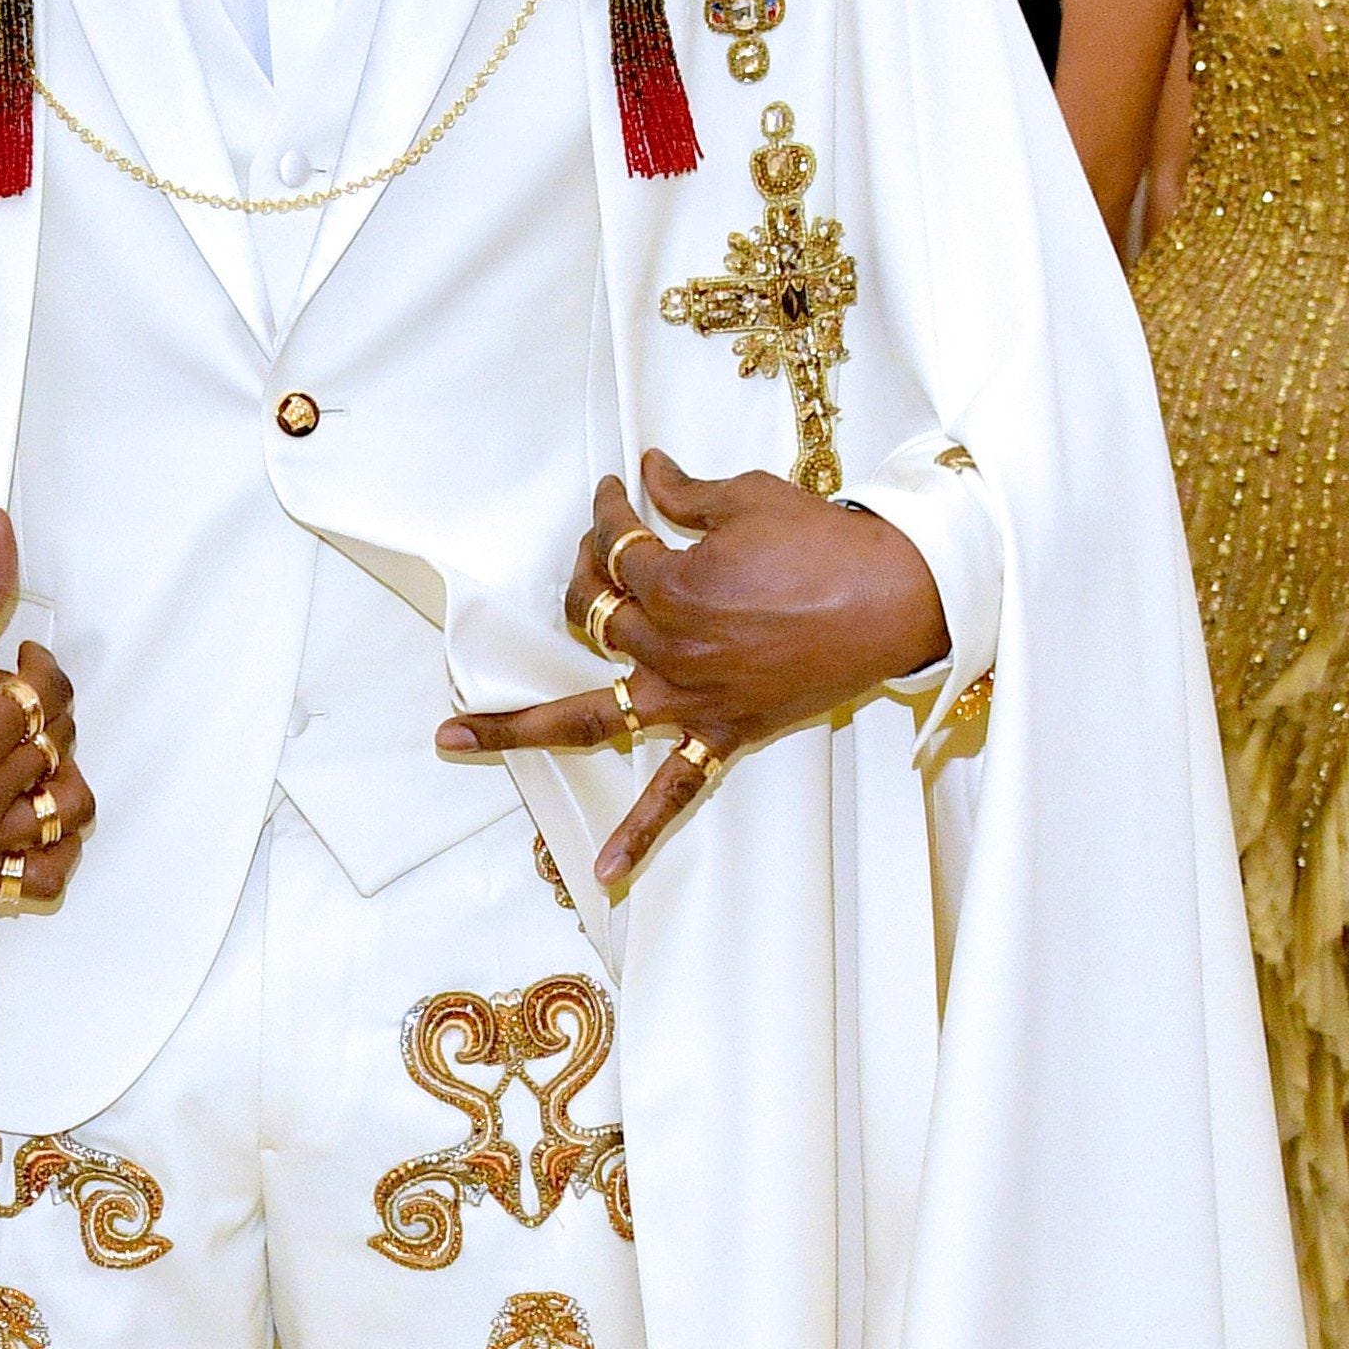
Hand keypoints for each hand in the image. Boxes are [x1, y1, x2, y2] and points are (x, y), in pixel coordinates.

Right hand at [0, 514, 90, 902]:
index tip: (23, 662)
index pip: (50, 699)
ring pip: (62, 814)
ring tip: (31, 755)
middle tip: (10, 701)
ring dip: (59, 778)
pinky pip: (35, 879)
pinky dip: (53, 853)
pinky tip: (38, 817)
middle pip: (58, 750)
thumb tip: (3, 527)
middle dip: (45, 715)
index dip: (44, 670)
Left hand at [436, 452, 950, 883]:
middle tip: (596, 560)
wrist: (897, 599)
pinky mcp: (726, 733)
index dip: (611, 516)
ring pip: (589, 715)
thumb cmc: (827, 544)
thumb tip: (650, 475)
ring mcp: (690, 699)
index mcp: (671, 584)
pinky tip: (603, 872)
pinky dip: (639, 834)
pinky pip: (676, 792)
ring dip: (518, 727)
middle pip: (591, 615)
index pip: (615, 548)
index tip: (621, 495)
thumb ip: (688, 493)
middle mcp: (668, 647)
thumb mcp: (752, 498)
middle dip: (582, 580)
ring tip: (451, 738)